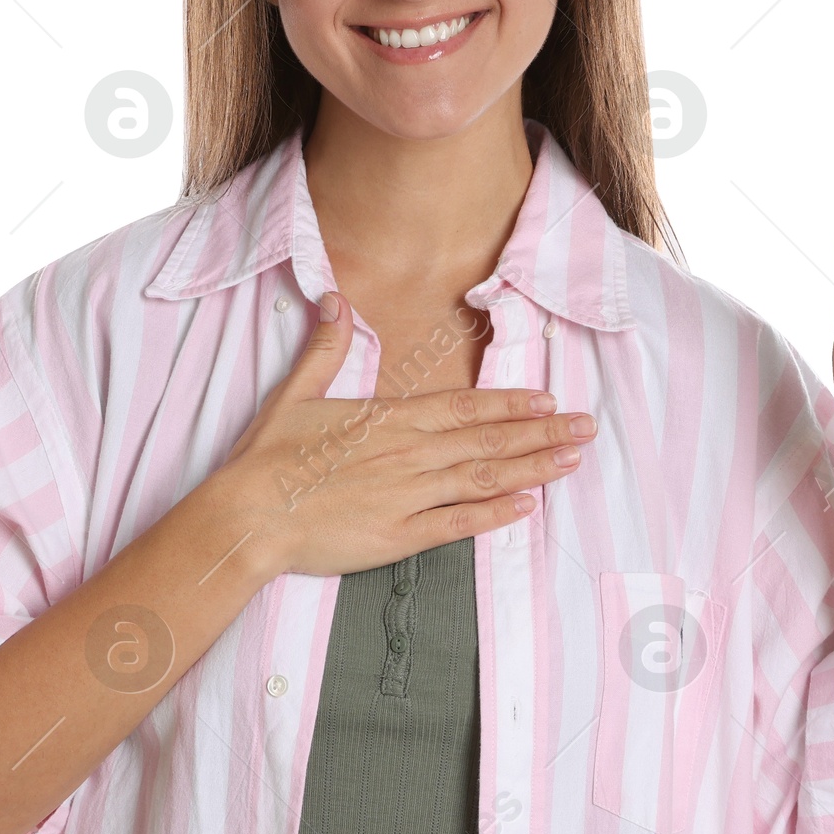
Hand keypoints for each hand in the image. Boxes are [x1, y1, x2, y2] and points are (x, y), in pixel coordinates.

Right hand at [216, 291, 598, 576]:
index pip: (463, 406)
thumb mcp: (295, 393)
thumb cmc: (267, 459)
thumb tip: (334, 298)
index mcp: (388, 419)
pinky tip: (528, 506)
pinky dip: (496, 514)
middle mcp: (408, 454)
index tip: (548, 399)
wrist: (247, 515)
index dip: (510, 402)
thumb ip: (325, 348)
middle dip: (541, 432)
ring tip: (571, 459)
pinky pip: (459, 523)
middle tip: (585, 428)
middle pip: (487, 439)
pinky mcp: (399, 535)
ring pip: (484, 477)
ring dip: (533, 467)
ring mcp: (408, 496)